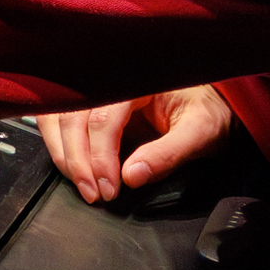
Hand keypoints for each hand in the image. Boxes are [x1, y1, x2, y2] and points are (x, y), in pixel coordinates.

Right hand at [34, 82, 232, 205]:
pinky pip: (59, 117)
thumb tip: (131, 177)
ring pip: (58, 116)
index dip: (100, 156)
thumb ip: (168, 154)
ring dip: (62, 153)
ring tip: (82, 184)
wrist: (211, 103)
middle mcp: (110, 76)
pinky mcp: (90, 102)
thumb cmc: (208, 111)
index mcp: (137, 77)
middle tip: (93, 193)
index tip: (108, 189)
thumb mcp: (201, 132)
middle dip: (77, 160)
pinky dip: (58, 143)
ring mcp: (96, 87)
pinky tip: (71, 166)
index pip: (103, 116)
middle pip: (73, 116)